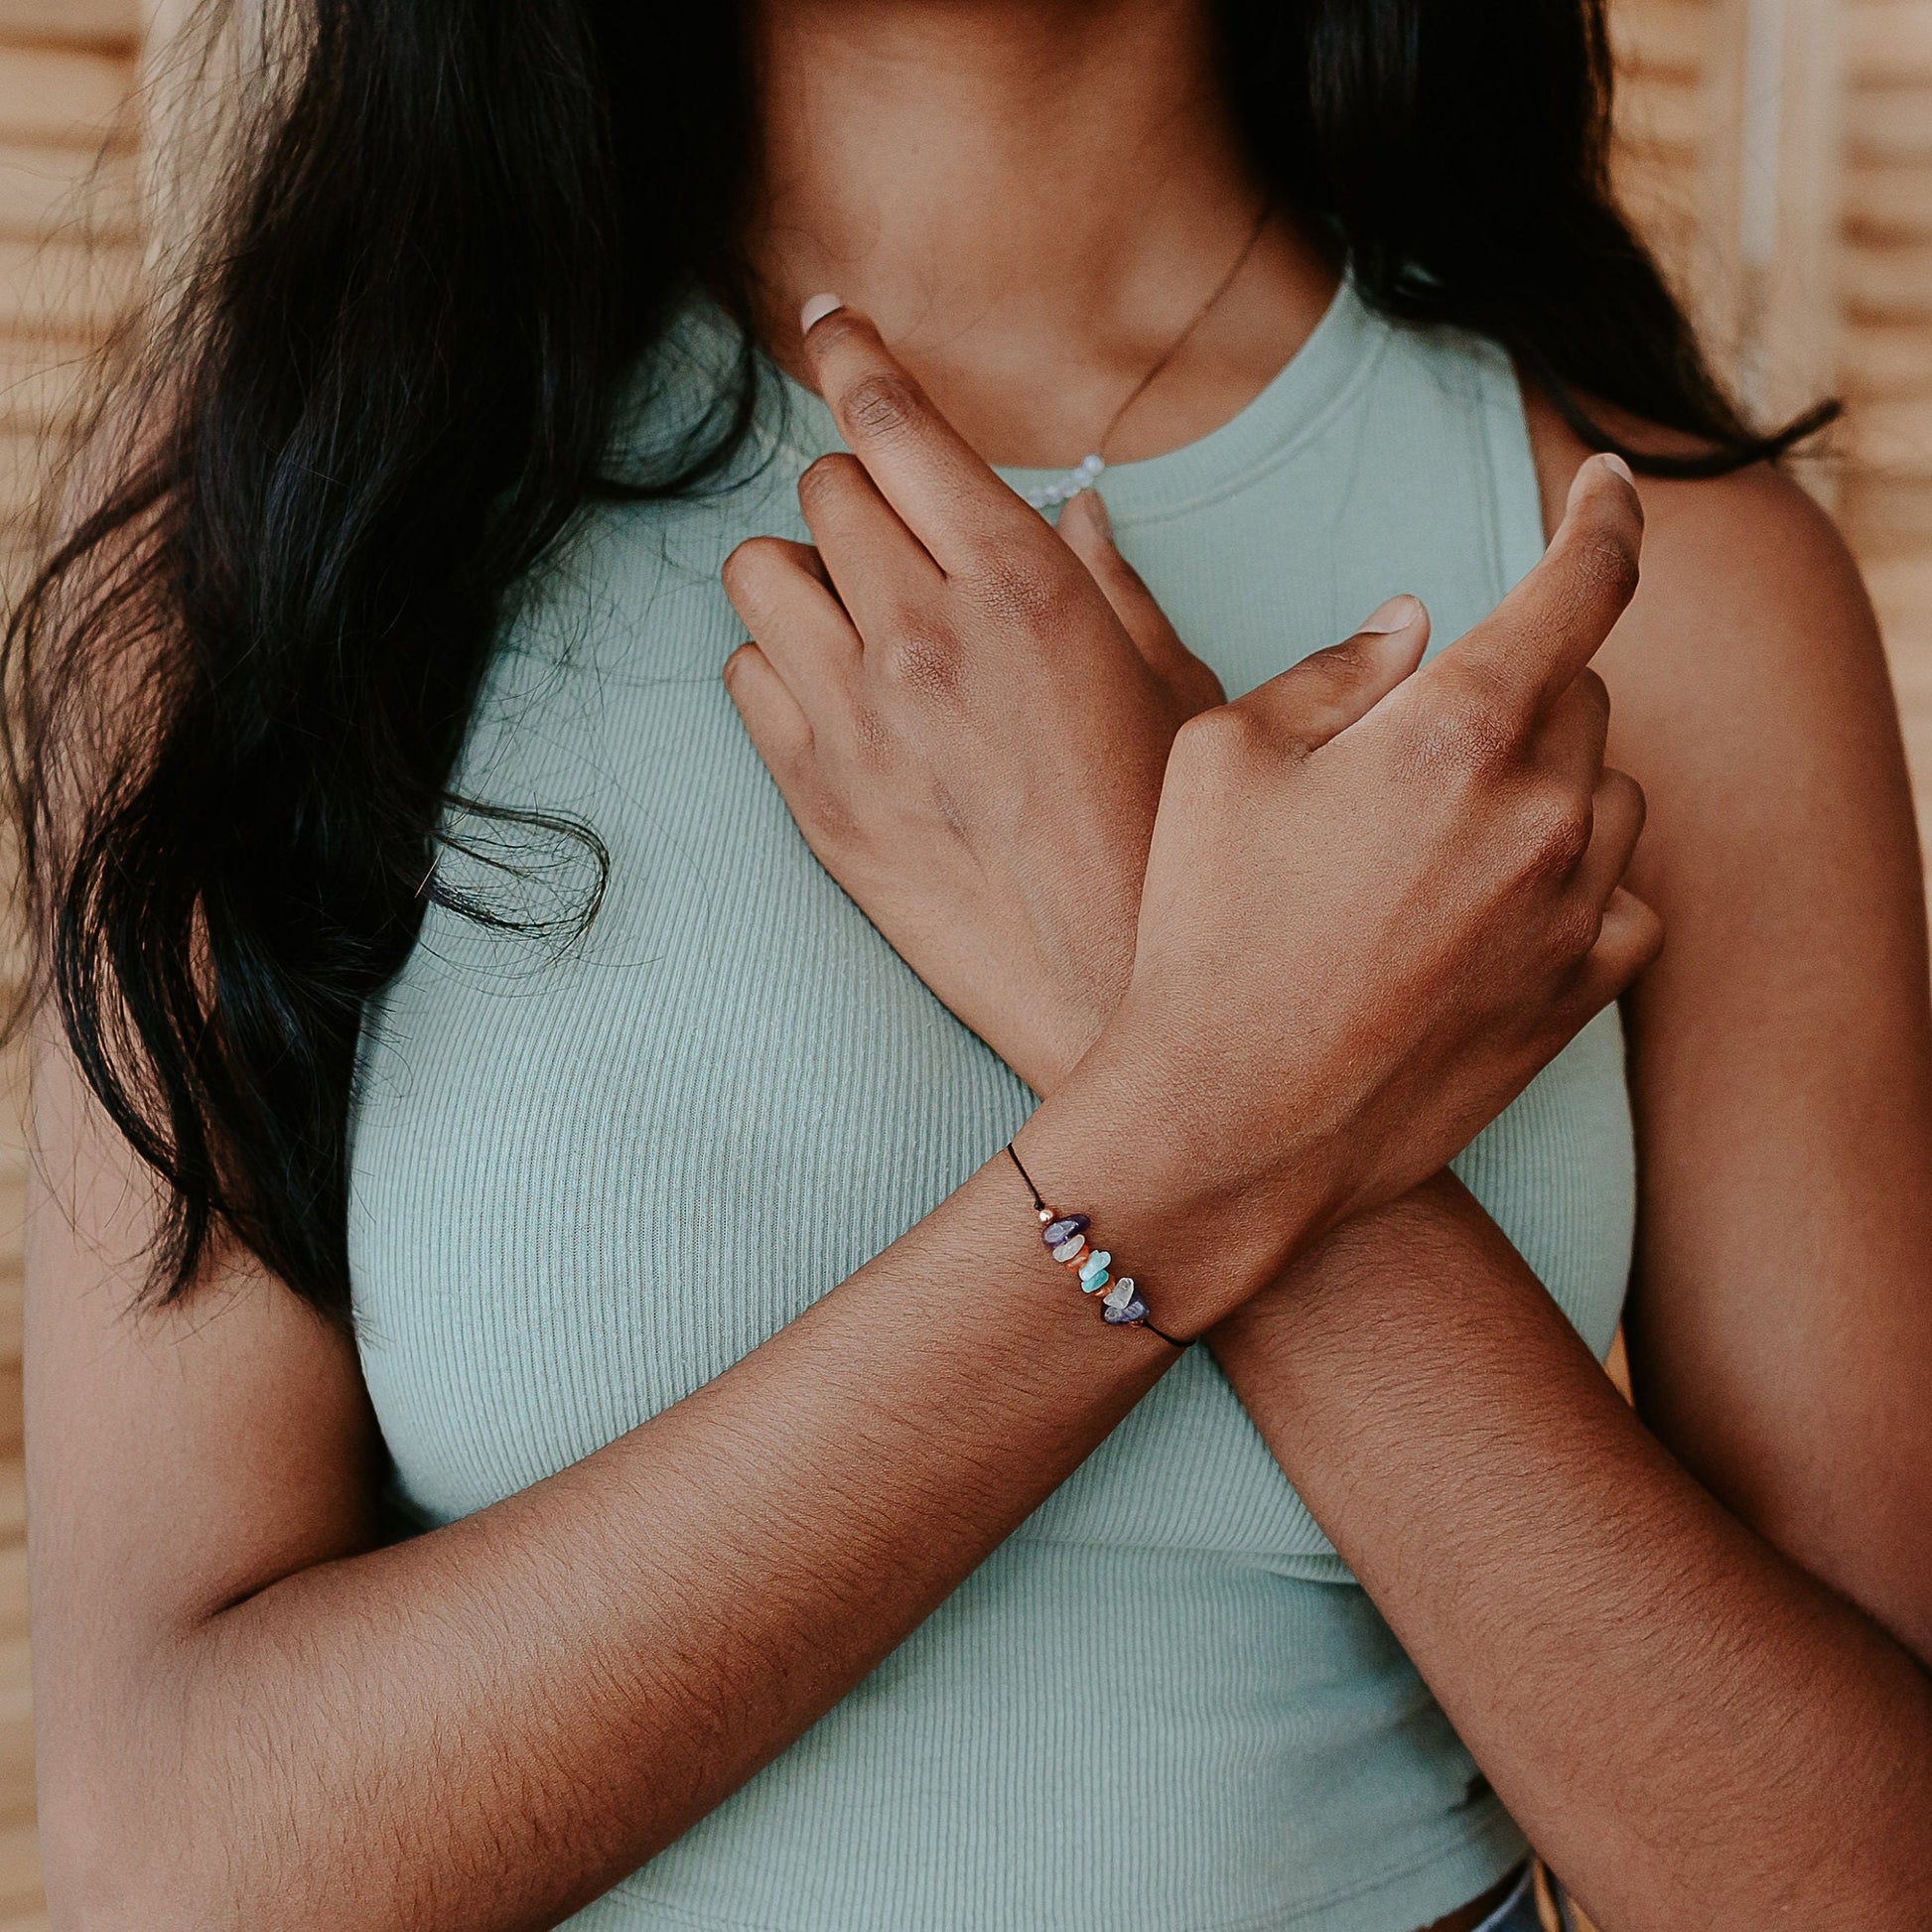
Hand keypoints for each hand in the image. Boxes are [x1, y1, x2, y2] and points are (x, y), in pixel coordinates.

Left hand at [721, 302, 1222, 1092]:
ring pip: (759, 573)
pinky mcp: (814, 799)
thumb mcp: (1176, 690)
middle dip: (858, 492)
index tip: (828, 324)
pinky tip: (838, 694)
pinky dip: (779, 665)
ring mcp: (856, 720)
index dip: (854, 355)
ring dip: (804, 574)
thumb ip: (1113, 581)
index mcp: (1024, 589)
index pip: (899, 425)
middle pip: (826, 490)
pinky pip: (745, 675)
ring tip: (857, 616)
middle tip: (899, 536)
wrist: (1110, 1000)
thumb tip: (1076, 507)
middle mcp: (924, 636)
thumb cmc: (1168, 843)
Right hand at [1028, 453, 1661, 1325]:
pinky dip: (1573, 879)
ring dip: (1543, 787)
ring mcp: (1575, 908)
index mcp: (1455, 729)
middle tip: (1405, 756)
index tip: (1611, 487)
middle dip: (1509, 691)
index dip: (1606, 517)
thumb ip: (1332, 669)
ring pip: (1607, 793)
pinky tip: (1489, 912)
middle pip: (1579, 693)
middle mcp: (1543, 810)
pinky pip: (1622, 896)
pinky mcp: (1581, 992)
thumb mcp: (1220, 759)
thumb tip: (1415, 622)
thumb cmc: (1205, 932)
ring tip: (1432, 849)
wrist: (1231, 1124)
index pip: (1584, 582)